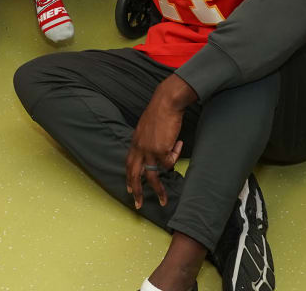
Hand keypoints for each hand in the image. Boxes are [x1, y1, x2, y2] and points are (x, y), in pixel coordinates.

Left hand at [125, 75, 195, 209]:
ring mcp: (149, 150)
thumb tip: (156, 152)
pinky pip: (169, 163)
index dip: (128, 177)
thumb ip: (146, 140)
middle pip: (134, 175)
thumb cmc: (159, 111)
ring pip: (152, 177)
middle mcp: (139, 148)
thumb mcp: (146, 127)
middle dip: (135, 191)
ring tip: (163, 201)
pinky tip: (178, 144)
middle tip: (137, 204)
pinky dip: (175, 157)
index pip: (128, 163)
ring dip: (158, 191)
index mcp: (134, 142)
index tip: (128, 188)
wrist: (166, 102)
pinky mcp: (161, 150)